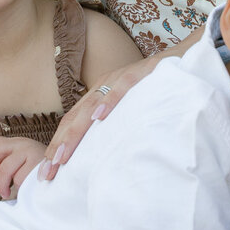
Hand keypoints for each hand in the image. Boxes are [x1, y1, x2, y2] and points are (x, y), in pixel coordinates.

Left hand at [0, 137, 47, 199]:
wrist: (64, 175)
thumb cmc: (39, 173)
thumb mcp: (19, 166)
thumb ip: (3, 165)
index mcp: (16, 143)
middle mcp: (22, 144)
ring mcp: (31, 152)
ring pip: (6, 167)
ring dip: (2, 183)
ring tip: (5, 193)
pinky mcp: (38, 164)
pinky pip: (19, 178)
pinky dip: (18, 187)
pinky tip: (23, 190)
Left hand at [38, 57, 159, 180]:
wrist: (183, 58)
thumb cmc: (157, 88)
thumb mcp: (130, 109)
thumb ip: (114, 127)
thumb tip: (102, 157)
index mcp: (98, 96)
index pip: (71, 124)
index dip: (57, 147)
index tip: (46, 172)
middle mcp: (103, 86)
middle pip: (74, 119)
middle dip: (59, 147)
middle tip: (48, 172)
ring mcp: (119, 79)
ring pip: (91, 107)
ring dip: (75, 132)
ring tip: (62, 156)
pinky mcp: (140, 73)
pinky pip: (122, 88)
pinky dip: (109, 102)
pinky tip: (99, 118)